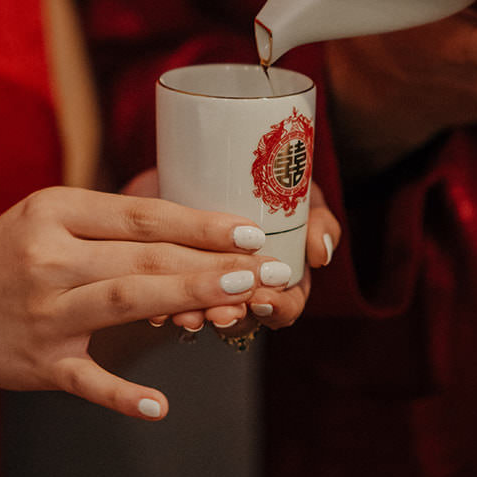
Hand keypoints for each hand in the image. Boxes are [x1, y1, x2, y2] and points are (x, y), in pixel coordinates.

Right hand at [0, 186, 272, 419]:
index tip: (249, 227)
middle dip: (212, 262)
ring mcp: (45, 314)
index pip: (140, 214)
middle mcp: (49, 258)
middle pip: (144, 258)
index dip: (198, 221)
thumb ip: (104, 220)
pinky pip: (88, 382)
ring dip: (188, 300)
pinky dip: (124, 396)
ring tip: (240, 299)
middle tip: (265, 268)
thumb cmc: (0, 257)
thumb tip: (185, 223)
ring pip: (127, 303)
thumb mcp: (41, 216)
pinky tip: (160, 405)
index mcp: (53, 211)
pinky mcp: (39, 366)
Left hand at [125, 171, 340, 337]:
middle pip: (242, 317)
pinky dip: (163, 305)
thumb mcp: (301, 195)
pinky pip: (166, 297)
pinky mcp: (169, 270)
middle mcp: (241, 286)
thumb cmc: (266, 181)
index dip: (278, 309)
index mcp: (277, 275)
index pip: (284, 307)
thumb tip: (320, 254)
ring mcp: (205, 281)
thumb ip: (318, 220)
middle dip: (232, 318)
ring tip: (188, 315)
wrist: (205, 158)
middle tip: (222, 313)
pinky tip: (157, 308)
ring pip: (203, 313)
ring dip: (197, 317)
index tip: (264, 297)